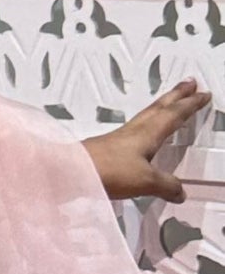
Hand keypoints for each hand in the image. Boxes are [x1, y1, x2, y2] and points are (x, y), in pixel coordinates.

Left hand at [84, 79, 207, 203]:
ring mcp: (121, 137)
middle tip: (189, 82)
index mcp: (148, 133)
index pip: (174, 115)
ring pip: (148, 115)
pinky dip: (148, 122)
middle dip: (176, 95)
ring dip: (163, 105)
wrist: (71, 171)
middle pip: (160, 107)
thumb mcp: (145, 181)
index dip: (190, 105)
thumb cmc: (110, 171)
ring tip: (172, 100)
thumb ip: (166, 185)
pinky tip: (145, 132)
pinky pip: (137, 128)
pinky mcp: (109, 146)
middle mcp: (136, 130)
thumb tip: (182, 191)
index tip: (203, 94)